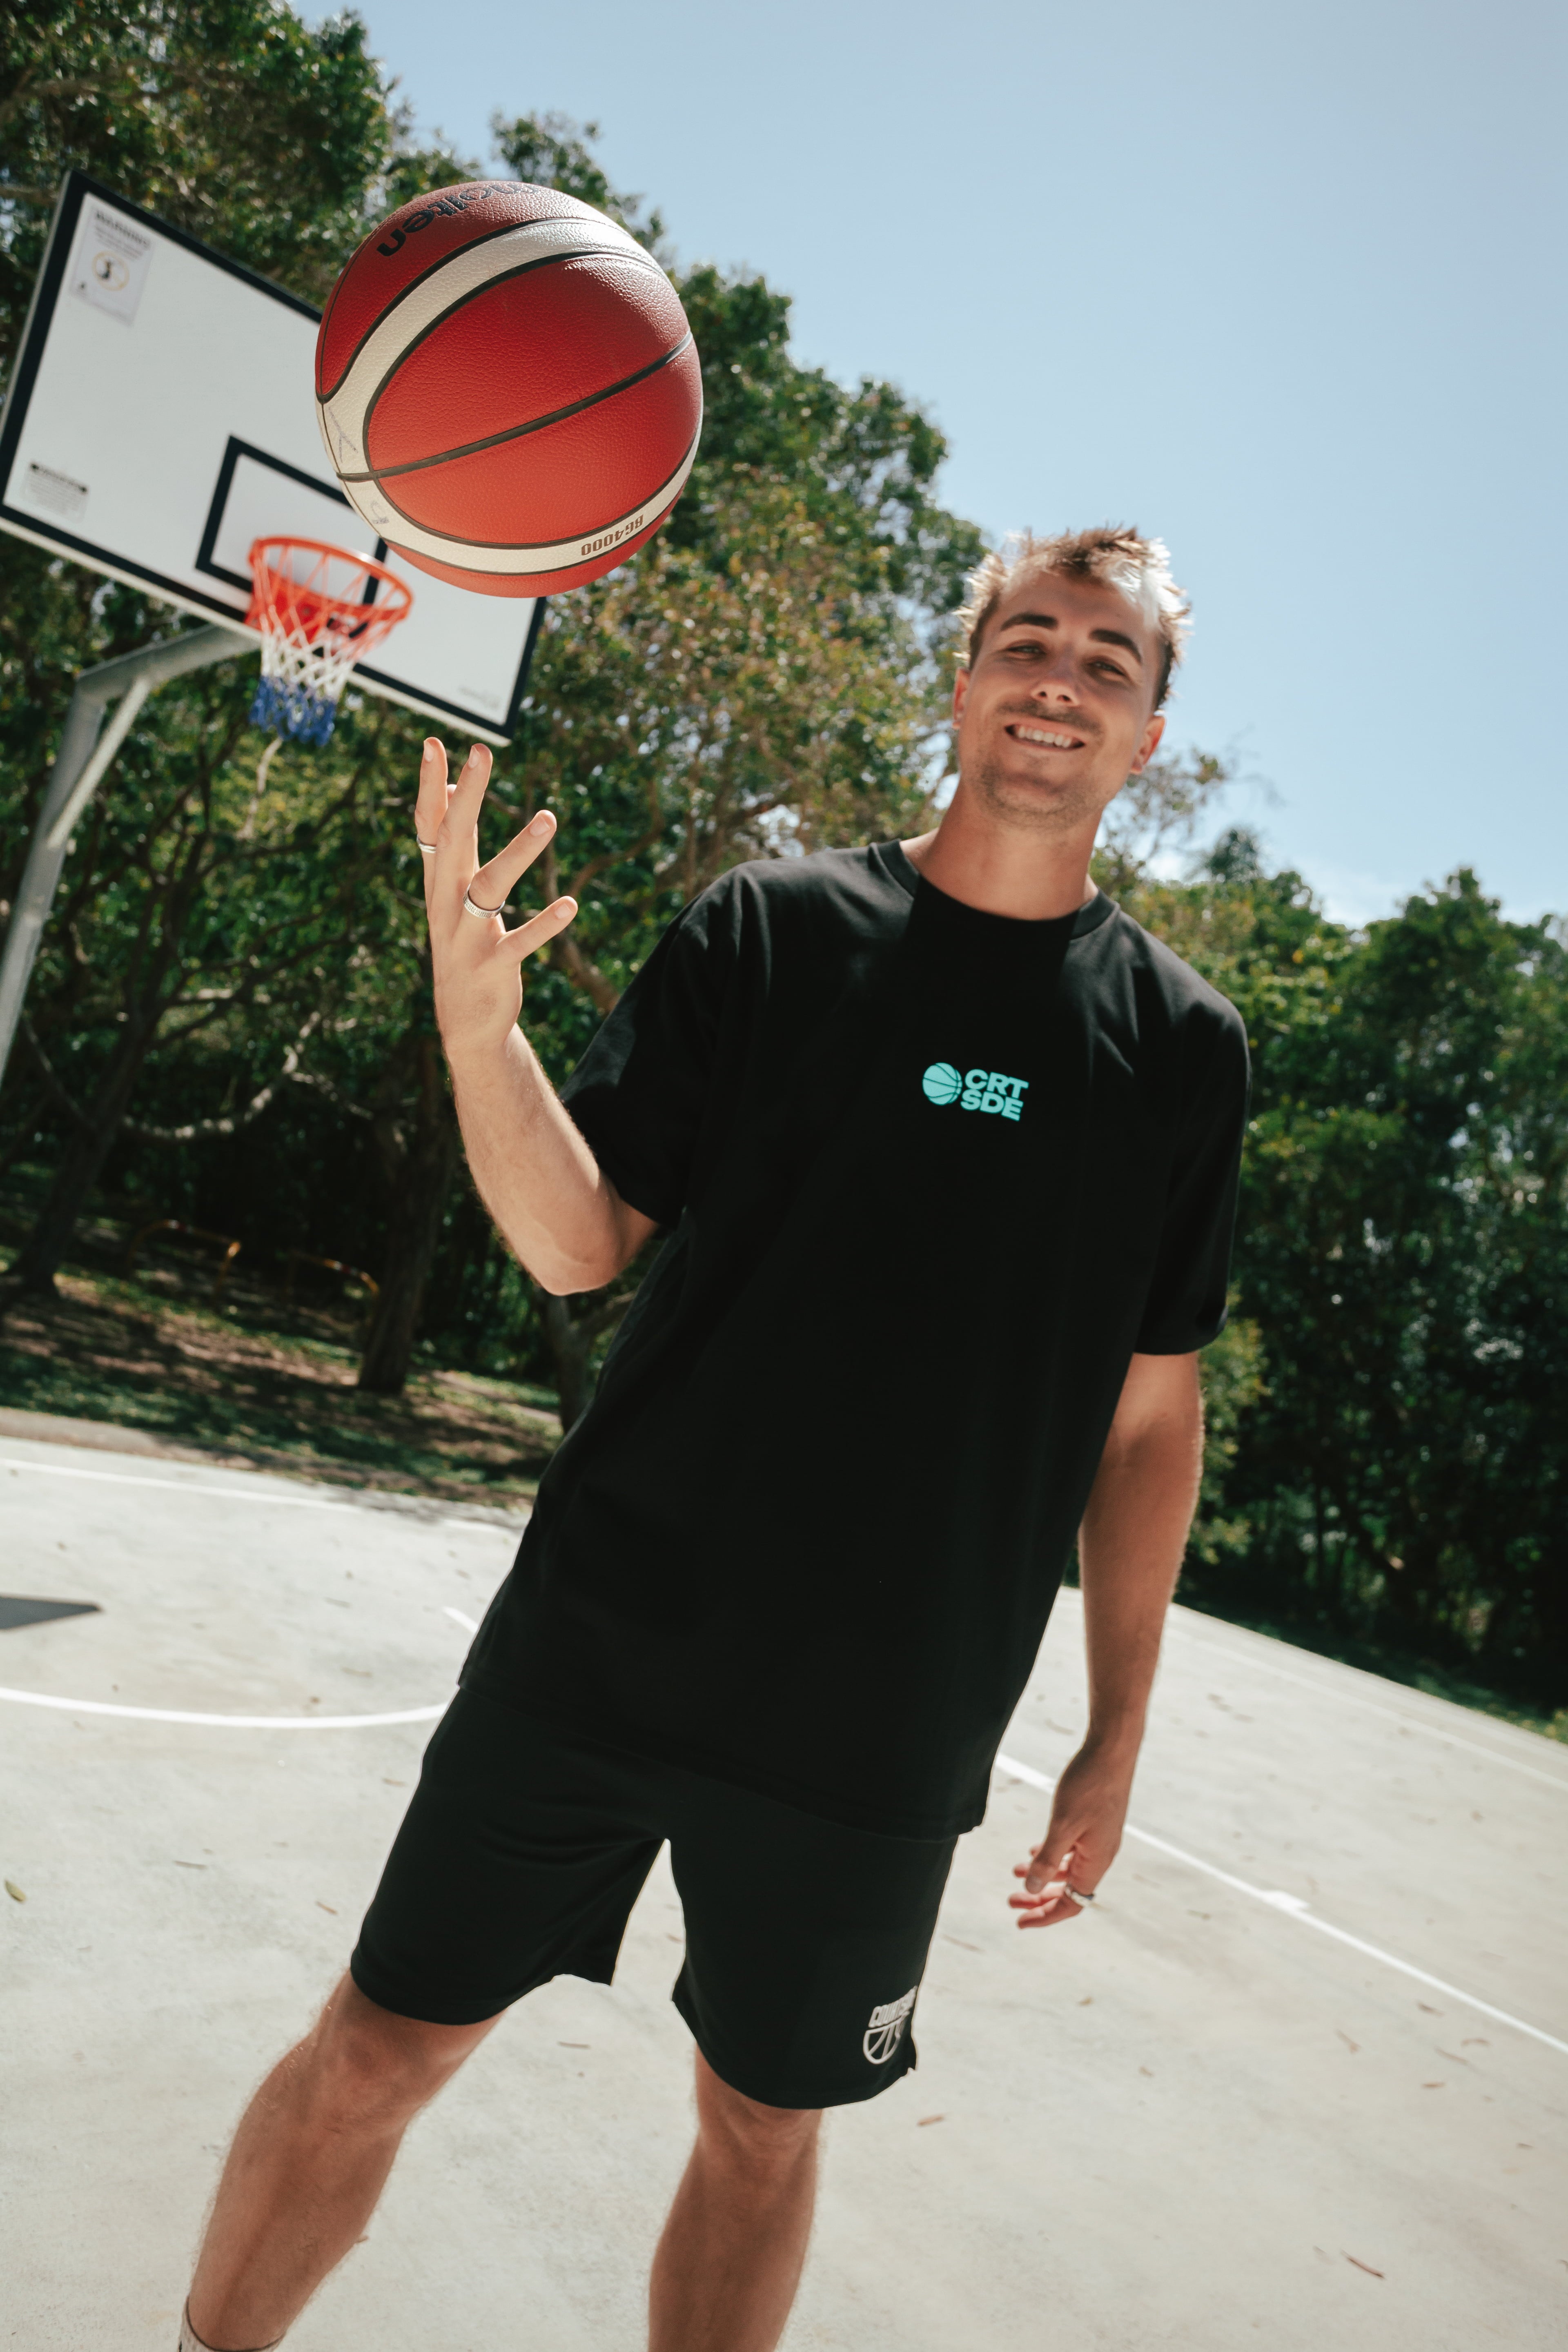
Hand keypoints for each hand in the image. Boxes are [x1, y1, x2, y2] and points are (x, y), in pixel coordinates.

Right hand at [414, 737, 577, 1062]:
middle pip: (453, 842)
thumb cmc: (462, 944)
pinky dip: (544, 925)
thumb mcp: (453, 892)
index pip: (430, 825)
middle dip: (465, 798)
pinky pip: (519, 942)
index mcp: (438, 882)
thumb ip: (456, 842)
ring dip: (519, 852)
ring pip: (489, 886)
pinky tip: (570, 906)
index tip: (435, 742)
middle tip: (480, 751)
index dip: (431, 786)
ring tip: (548, 817)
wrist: (463, 1021)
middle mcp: (445, 903)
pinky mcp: (492, 967)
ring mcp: (466, 936)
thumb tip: (459, 787)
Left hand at [1008, 1740, 1134, 1928]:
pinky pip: (1072, 1850)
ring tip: (1016, 1874)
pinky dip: (1052, 1855)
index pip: (1071, 1904)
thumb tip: (1033, 1889)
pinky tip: (1034, 1850)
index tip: (1019, 1922)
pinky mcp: (1095, 1823)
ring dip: (1043, 1875)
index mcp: (1095, 1862)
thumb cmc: (1088, 1786)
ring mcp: (1099, 1839)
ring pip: (1068, 1869)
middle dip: (1040, 1899)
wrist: (1111, 1750)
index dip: (1045, 1916)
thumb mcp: (1062, 1826)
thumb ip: (1047, 1860)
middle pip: (1069, 1891)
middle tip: (1011, 1901)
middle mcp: (1100, 1856)